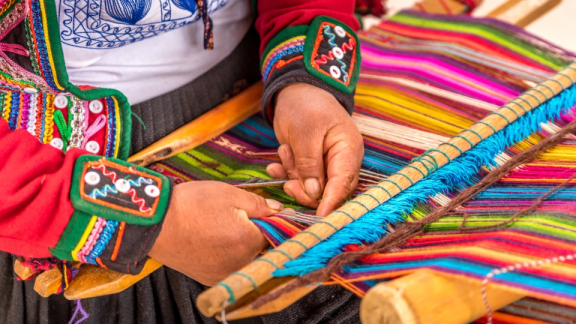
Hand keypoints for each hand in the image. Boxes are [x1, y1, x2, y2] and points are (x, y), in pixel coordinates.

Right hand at [149, 181, 283, 285]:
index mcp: (249, 241)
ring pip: (247, 258)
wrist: (155, 223)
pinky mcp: (211, 278)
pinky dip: (229, 254)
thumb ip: (259, 204)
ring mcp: (225, 273)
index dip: (274, 220)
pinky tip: (215, 240)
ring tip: (223, 227)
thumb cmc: (191, 205)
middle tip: (239, 216)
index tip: (269, 212)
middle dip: (257, 232)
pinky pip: (231, 266)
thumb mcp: (229, 194)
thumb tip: (280, 211)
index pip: (276, 233)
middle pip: (262, 247)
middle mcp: (240, 263)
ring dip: (243, 244)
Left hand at [266, 83, 363, 215]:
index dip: (331, 202)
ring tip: (284, 152)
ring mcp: (326, 164)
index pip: (343, 183)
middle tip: (288, 184)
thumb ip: (309, 163)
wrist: (295, 91)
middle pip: (329, 192)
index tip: (319, 217)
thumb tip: (314, 193)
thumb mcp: (305, 132)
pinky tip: (274, 166)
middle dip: (306, 191)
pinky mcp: (310, 165)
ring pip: (311, 188)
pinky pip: (299, 180)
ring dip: (293, 177)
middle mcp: (341, 161)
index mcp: (347, 151)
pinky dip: (286, 175)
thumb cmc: (305, 106)